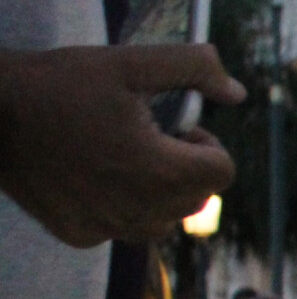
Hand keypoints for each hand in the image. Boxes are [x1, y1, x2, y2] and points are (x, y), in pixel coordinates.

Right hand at [0, 44, 245, 246]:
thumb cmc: (58, 83)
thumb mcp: (127, 63)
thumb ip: (192, 68)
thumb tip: (237, 92)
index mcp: (159, 171)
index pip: (222, 172)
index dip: (205, 145)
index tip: (176, 128)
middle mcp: (138, 210)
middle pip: (196, 198)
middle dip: (183, 168)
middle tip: (144, 137)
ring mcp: (107, 228)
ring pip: (163, 219)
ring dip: (156, 191)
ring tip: (120, 156)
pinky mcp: (79, 235)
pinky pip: (121, 228)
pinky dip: (118, 206)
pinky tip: (89, 174)